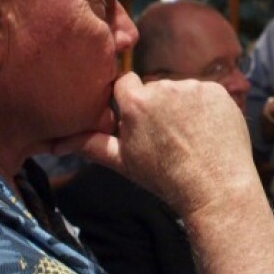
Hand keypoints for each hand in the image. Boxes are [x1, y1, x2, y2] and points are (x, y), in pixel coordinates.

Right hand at [51, 73, 257, 217]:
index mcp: (135, 102)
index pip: (125, 84)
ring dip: (184, 107)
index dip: (133, 103)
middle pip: (155, 89)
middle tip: (169, 138)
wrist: (216, 188)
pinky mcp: (218, 91)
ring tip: (191, 138)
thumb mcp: (124, 163)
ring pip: (182, 91)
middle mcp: (163, 87)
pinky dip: (206, 109)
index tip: (142, 122)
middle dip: (159, 107)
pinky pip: (206, 93)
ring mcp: (193, 87)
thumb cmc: (166, 179)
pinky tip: (208, 133)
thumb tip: (54, 143)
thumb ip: (91, 145)